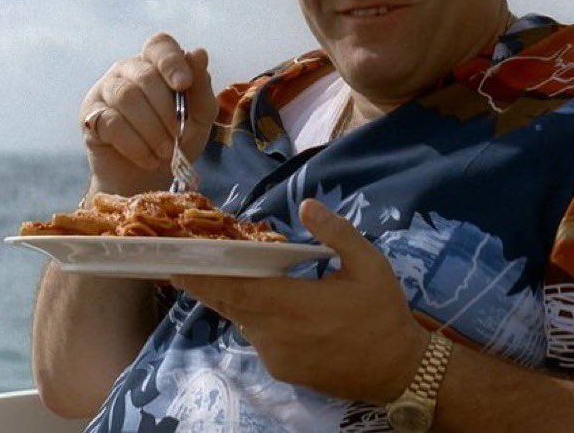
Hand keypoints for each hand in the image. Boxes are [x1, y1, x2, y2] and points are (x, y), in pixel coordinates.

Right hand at [79, 33, 216, 194]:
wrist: (149, 178)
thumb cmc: (177, 139)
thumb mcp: (200, 117)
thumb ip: (201, 87)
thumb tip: (199, 52)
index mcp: (156, 64)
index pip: (159, 45)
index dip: (171, 61)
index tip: (183, 84)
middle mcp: (128, 71)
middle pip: (145, 76)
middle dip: (167, 111)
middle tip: (178, 137)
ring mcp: (105, 91)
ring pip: (126, 97)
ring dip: (152, 129)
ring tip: (166, 151)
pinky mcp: (90, 117)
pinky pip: (111, 122)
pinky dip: (135, 144)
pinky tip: (148, 158)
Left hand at [173, 199, 429, 403]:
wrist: (398, 369)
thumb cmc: (383, 313)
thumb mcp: (369, 264)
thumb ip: (336, 233)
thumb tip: (307, 205)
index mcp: (294, 305)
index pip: (236, 288)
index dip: (204, 275)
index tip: (176, 261)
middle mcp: (276, 334)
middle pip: (230, 304)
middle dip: (206, 282)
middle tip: (184, 261)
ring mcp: (276, 356)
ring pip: (243, 320)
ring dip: (233, 297)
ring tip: (222, 272)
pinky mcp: (282, 369)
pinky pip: (258, 336)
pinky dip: (253, 316)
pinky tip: (263, 300)